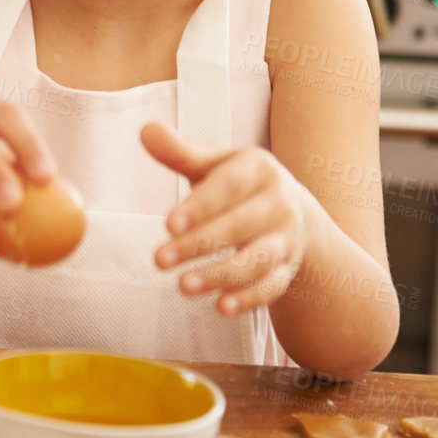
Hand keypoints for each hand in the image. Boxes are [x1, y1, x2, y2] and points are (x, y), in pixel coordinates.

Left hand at [143, 122, 310, 316]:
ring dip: (221, 276)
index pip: (228, 188)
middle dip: (199, 245)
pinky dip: (249, 299)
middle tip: (159, 260)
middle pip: (239, 226)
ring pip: (257, 260)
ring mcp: (287, 238)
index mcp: (259, 170)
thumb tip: (145, 130)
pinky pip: (271, 287)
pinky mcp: (288, 269)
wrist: (292, 209)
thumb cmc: (237, 183)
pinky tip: (220, 307)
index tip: (168, 224)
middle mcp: (279, 203)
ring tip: (183, 287)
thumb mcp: (213, 163)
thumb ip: (180, 152)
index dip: (199, 207)